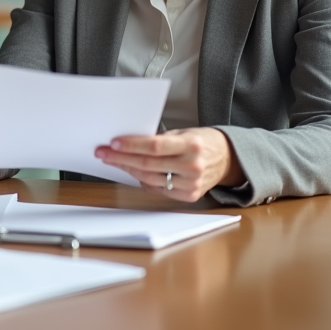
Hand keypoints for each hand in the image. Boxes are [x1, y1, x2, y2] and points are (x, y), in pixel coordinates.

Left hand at [93, 127, 244, 202]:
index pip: (155, 146)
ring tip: (113, 161)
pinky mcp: (189, 196)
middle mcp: (193, 166)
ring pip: (149, 178)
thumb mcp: (184, 133)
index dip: (132, 145)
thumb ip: (160, 140)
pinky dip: (143, 180)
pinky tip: (132, 172)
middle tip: (103, 152)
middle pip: (148, 164)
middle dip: (122, 158)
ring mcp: (192, 184)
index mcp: (192, 146)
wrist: (227, 159)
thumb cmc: (201, 142)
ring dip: (127, 169)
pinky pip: (158, 189)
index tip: (113, 143)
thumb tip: (128, 143)